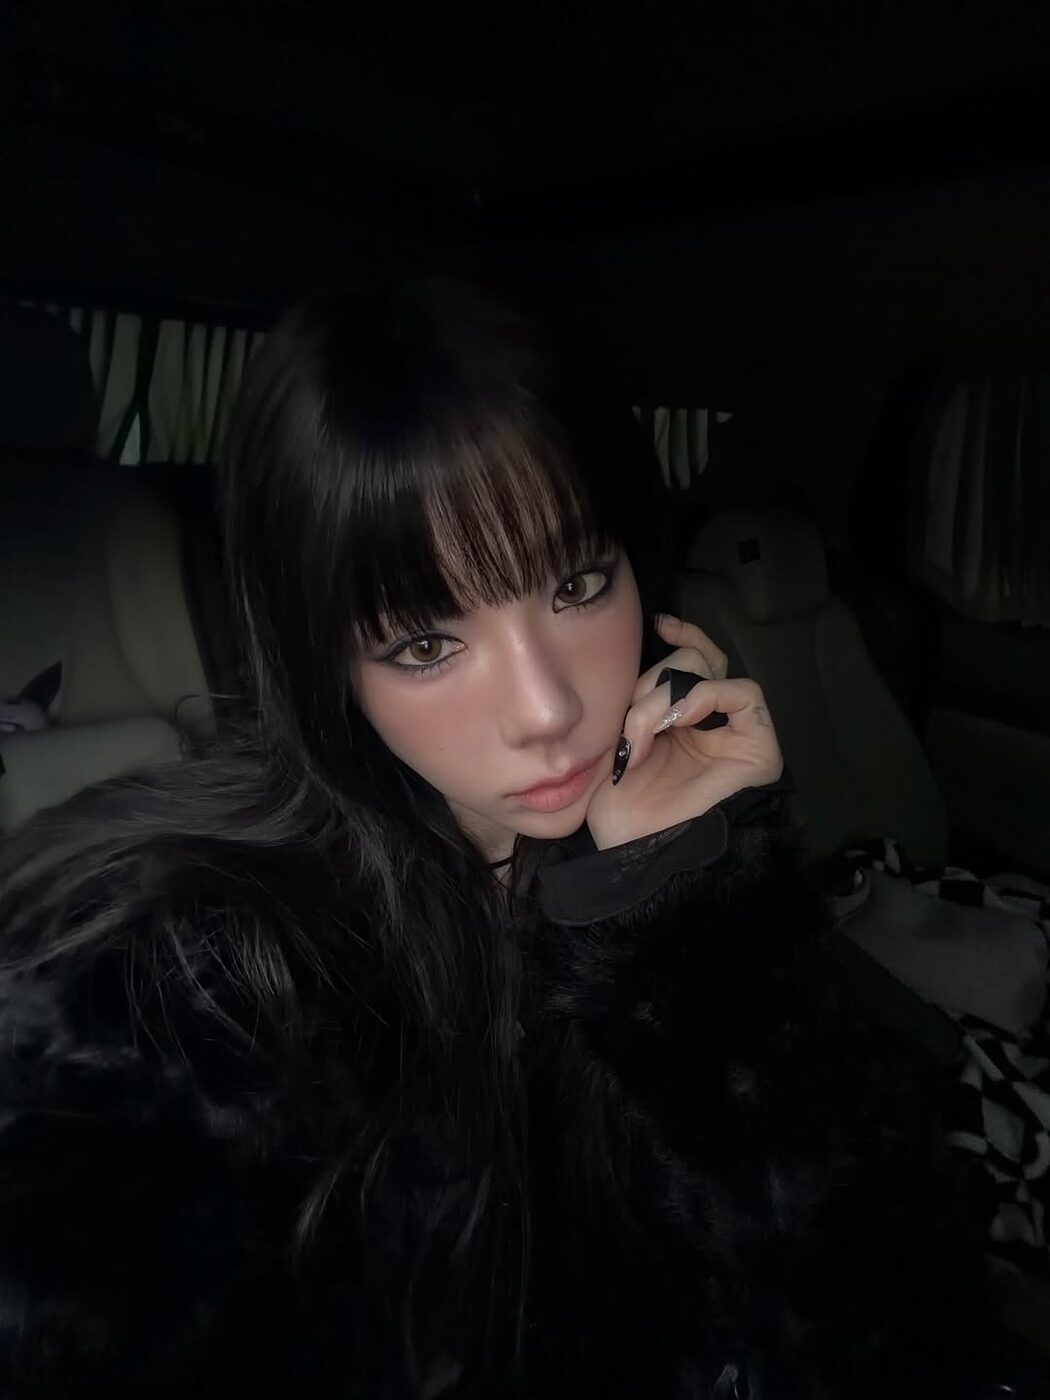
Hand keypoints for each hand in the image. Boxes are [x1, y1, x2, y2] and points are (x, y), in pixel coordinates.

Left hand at [584, 615, 783, 850]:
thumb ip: (624, 714)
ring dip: (666, 695)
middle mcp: (705, 727)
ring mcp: (732, 734)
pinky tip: (676, 720)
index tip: (657, 626)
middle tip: (628, 728)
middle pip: (690, 663)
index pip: (684, 667)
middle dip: (648, 686)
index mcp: (673, 729)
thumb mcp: (611, 755)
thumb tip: (624, 678)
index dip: (677, 640)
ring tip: (642, 734)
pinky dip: (703, 696)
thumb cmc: (626, 822)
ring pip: (711, 672)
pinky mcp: (758, 744)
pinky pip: (741, 693)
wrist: (647, 862)